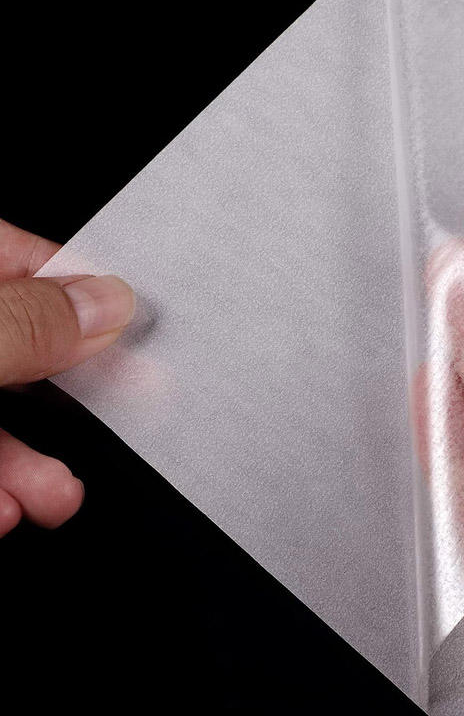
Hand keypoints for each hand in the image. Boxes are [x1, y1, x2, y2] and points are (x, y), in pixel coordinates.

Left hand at [0, 219, 134, 535]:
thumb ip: (29, 322)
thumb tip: (111, 304)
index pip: (35, 263)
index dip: (95, 298)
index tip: (143, 337)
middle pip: (24, 344)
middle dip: (70, 399)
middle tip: (121, 417)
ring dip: (31, 463)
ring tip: (52, 495)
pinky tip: (5, 508)